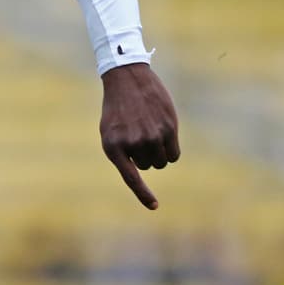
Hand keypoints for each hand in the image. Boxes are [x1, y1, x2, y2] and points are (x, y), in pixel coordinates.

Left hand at [99, 62, 179, 209]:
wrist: (127, 78)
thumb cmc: (117, 109)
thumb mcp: (109, 132)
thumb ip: (122, 154)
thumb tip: (140, 174)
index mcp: (112, 146)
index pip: (131, 177)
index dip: (143, 194)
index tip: (155, 206)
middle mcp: (132, 143)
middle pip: (148, 167)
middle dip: (145, 156)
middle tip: (137, 134)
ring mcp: (151, 136)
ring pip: (162, 162)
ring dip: (158, 153)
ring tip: (148, 131)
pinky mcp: (167, 128)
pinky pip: (174, 155)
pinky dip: (170, 150)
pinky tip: (163, 132)